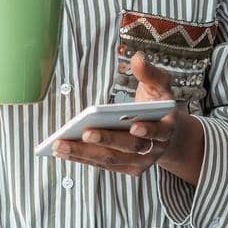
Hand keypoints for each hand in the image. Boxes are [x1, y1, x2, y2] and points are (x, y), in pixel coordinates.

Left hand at [54, 51, 201, 179]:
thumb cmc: (158, 105)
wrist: (167, 134)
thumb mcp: (159, 86)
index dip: (148, 130)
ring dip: (85, 153)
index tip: (134, 125)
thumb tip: (138, 58)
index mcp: (166, 128)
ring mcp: (139, 162)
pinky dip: (81, 158)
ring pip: (111, 160)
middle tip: (85, 133)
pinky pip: (101, 164)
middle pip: (130, 148)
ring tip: (60, 145)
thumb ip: (150, 73)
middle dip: (107, 140)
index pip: (159, 131)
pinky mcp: (125, 168)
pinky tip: (62, 150)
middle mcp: (154, 149)